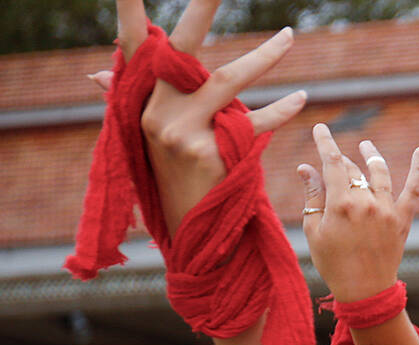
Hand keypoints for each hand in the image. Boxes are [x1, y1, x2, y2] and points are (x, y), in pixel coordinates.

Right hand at [117, 0, 308, 234]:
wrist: (192, 229)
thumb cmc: (174, 176)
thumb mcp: (151, 136)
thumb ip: (134, 99)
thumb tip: (96, 73)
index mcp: (143, 100)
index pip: (134, 47)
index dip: (129, 13)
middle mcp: (158, 111)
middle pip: (182, 51)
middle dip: (200, 12)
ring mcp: (183, 132)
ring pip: (227, 81)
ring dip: (264, 57)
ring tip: (289, 35)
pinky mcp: (212, 153)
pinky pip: (255, 123)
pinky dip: (282, 111)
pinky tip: (302, 99)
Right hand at [300, 126, 418, 301]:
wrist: (365, 291)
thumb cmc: (333, 262)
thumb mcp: (315, 230)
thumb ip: (313, 196)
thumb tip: (306, 167)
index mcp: (341, 204)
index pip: (332, 163)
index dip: (326, 143)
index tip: (321, 128)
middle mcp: (366, 203)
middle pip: (353, 169)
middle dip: (342, 161)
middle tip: (334, 160)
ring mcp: (387, 210)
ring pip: (379, 172)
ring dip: (372, 155)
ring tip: (366, 145)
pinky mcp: (403, 219)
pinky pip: (414, 189)